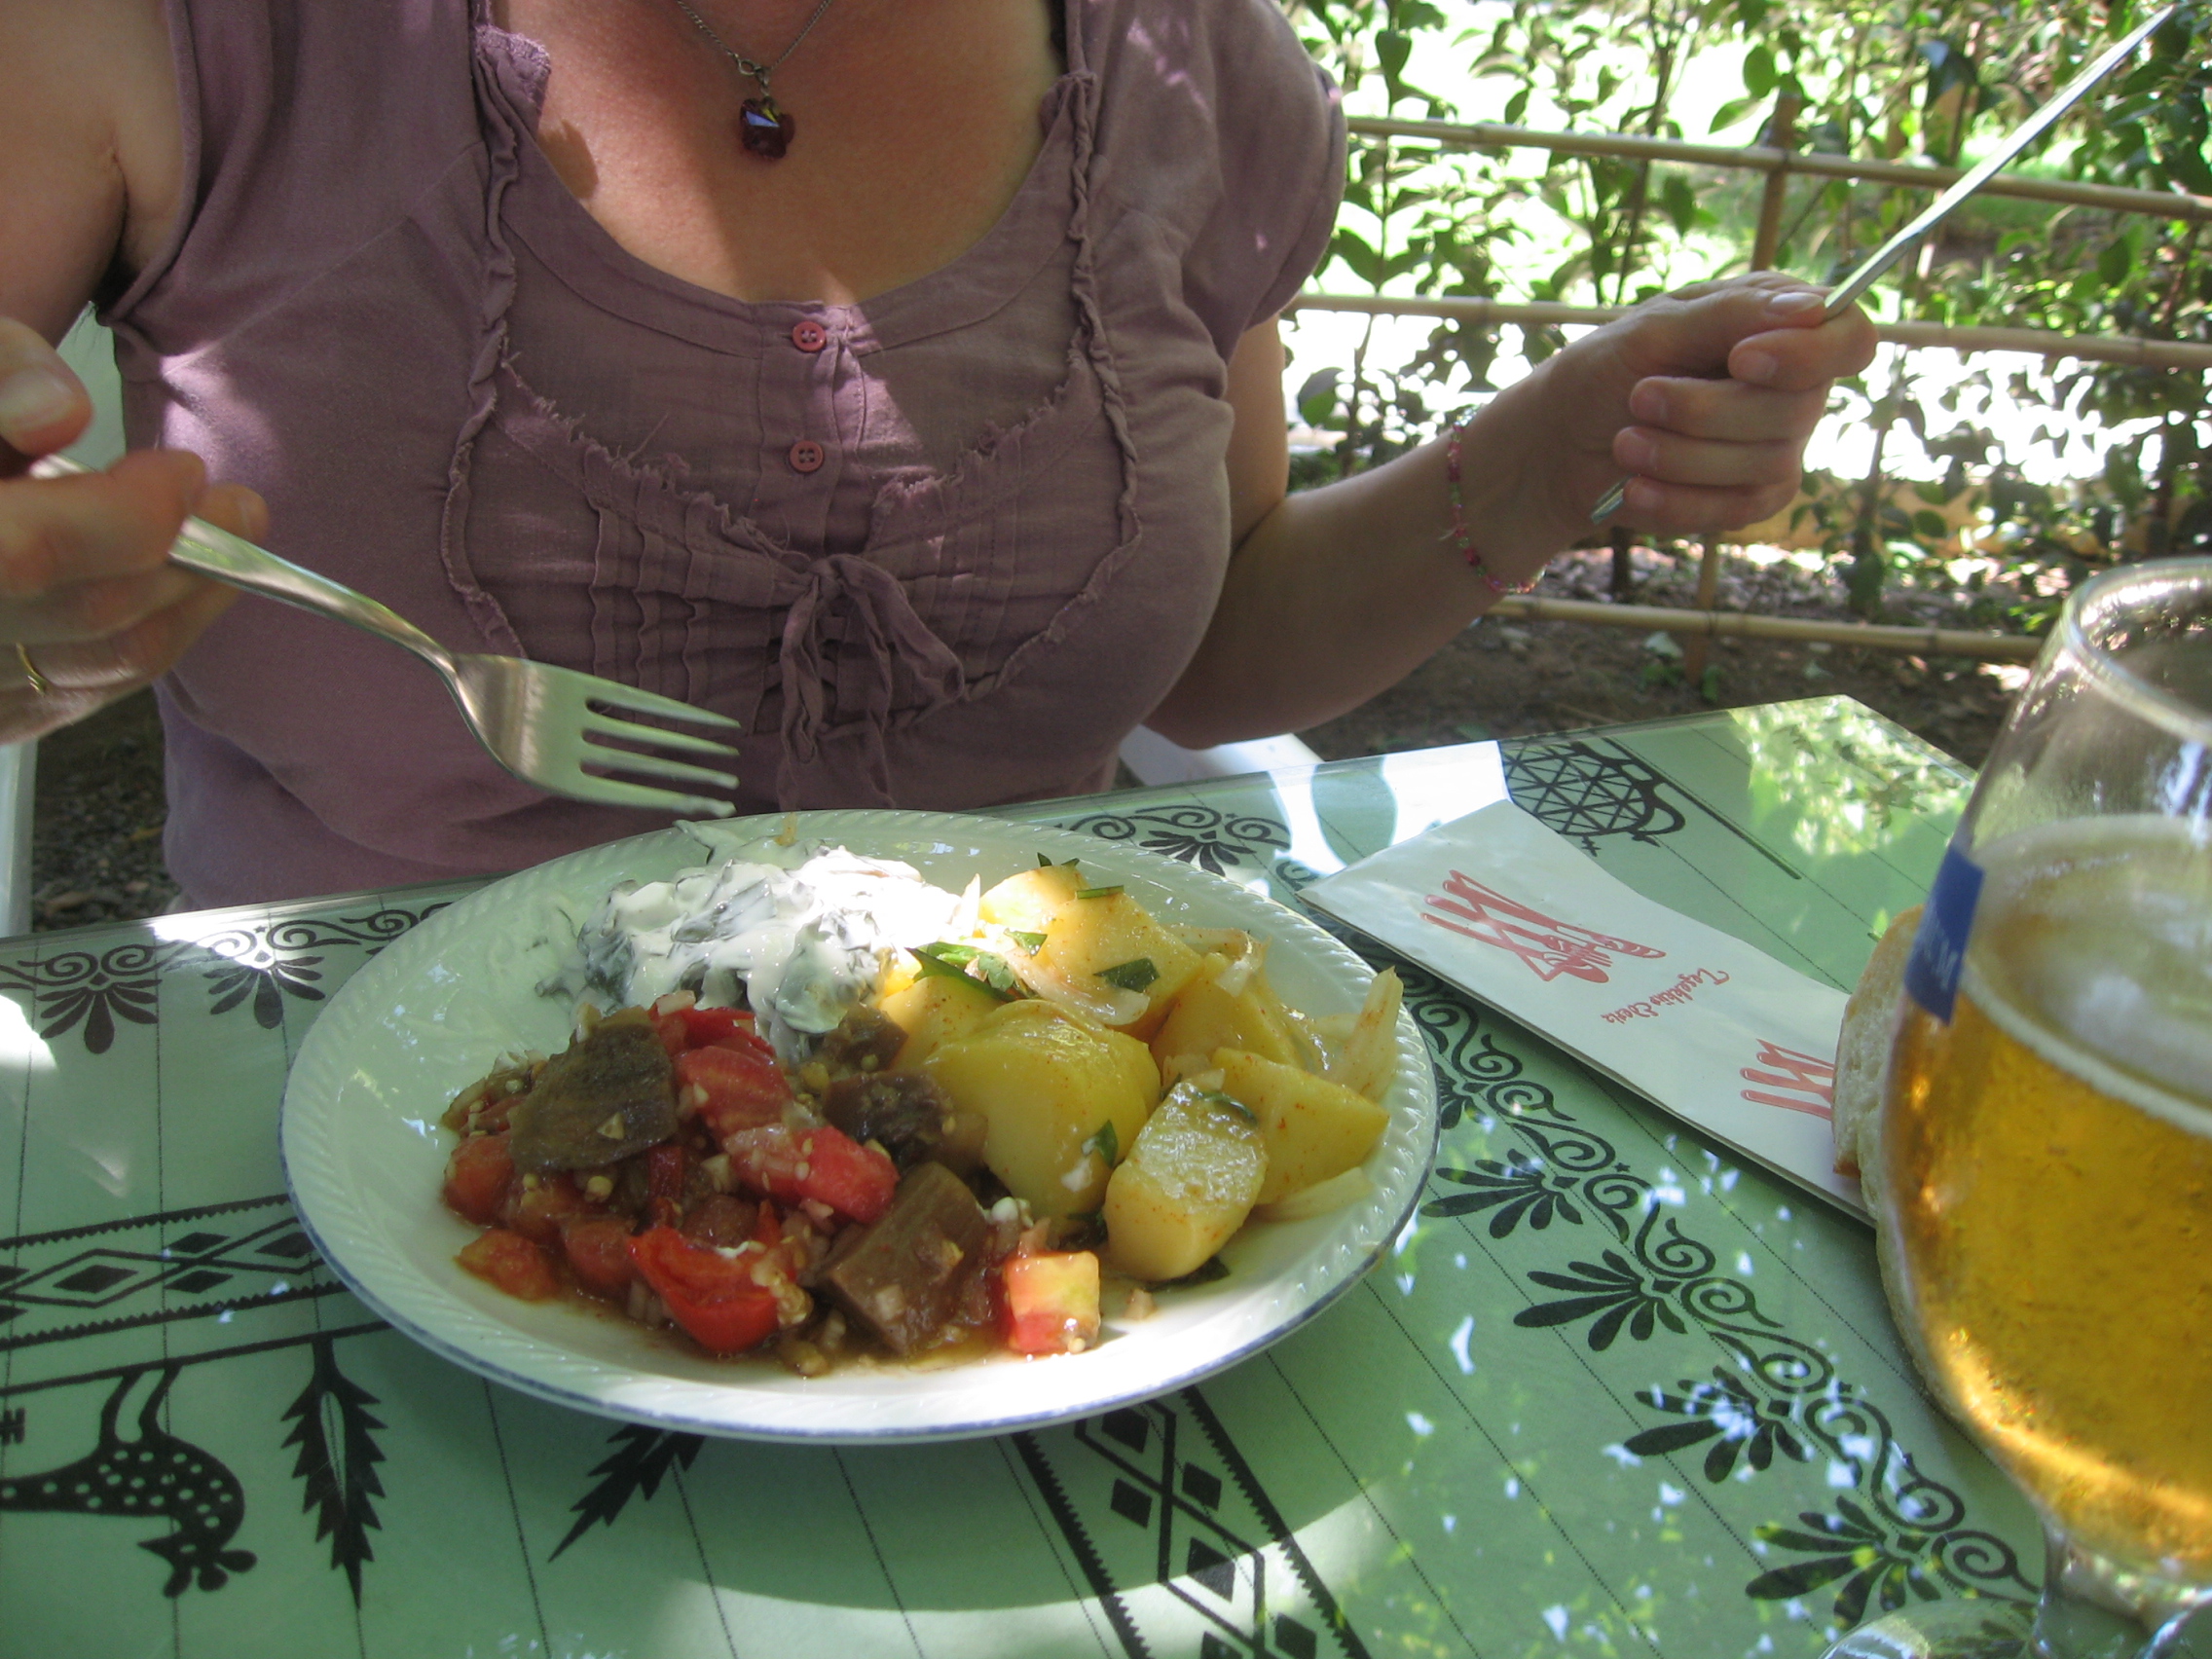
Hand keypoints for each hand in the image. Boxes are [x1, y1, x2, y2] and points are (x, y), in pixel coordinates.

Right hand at [0, 317, 263, 743]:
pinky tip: (165, 593)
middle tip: (238, 507)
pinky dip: (135, 642)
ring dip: (180, 604)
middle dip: (182, 556)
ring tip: (221, 542)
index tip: (184, 472)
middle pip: (85, 616)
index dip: (125, 516)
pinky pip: (74, 696)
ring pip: (96, 668)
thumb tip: (59, 413)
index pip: (23, 556)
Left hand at [1570, 272, 1878, 535]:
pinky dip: (1679, 499)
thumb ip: (1732, 314)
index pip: (1848, 338)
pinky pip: (1739, 508)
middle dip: (1707, 410)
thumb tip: (1813, 307)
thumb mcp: (1655, 329)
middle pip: (1798, 408)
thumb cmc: (1607, 372)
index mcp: (1780, 324)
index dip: (1809, 354)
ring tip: (1624, 443)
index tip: (1741, 360)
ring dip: (1682, 455)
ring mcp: (1777, 445)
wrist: (1560, 445)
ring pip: (1765, 462)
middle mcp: (1792, 384)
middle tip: (1640, 397)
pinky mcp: (1752, 498)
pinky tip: (1634, 487)